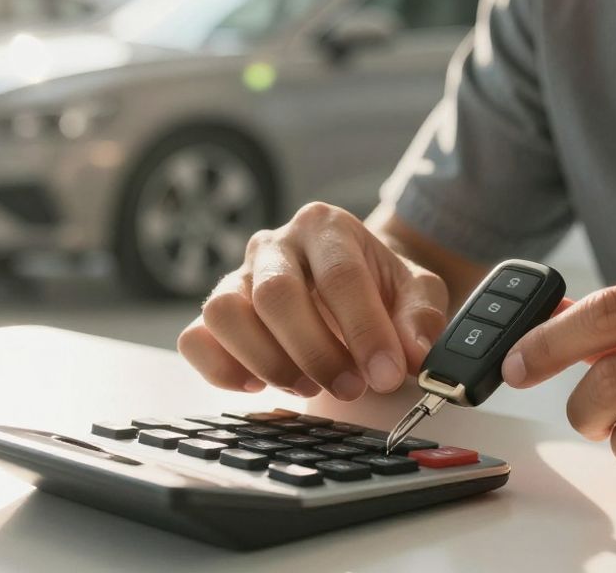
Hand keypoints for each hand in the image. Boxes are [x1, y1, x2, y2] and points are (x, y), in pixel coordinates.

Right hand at [178, 202, 449, 399]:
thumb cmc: (381, 287)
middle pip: (275, 293)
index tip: (386, 374)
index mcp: (326, 227)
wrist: (354, 283)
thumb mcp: (417, 292)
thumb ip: (421, 319)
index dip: (364, 330)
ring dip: (267, 361)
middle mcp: (275, 245)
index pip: (340, 276)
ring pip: (224, 312)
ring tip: (306, 387)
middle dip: (315, 352)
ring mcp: (239, 277)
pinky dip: (221, 368)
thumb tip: (414, 354)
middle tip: (349, 388)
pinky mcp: (215, 314)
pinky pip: (195, 339)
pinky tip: (259, 384)